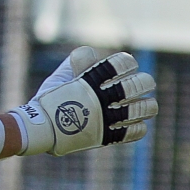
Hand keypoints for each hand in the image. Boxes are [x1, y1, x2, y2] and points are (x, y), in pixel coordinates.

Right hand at [14, 47, 157, 155]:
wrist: (41, 129)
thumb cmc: (50, 100)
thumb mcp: (61, 76)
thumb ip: (78, 61)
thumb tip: (92, 52)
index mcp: (91, 80)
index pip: (121, 63)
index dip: (128, 62)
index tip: (128, 65)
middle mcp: (101, 98)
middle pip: (137, 85)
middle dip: (144, 82)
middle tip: (143, 83)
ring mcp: (106, 118)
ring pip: (142, 108)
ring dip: (148, 105)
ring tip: (146, 104)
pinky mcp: (107, 136)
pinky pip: (134, 131)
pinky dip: (139, 126)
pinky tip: (136, 122)